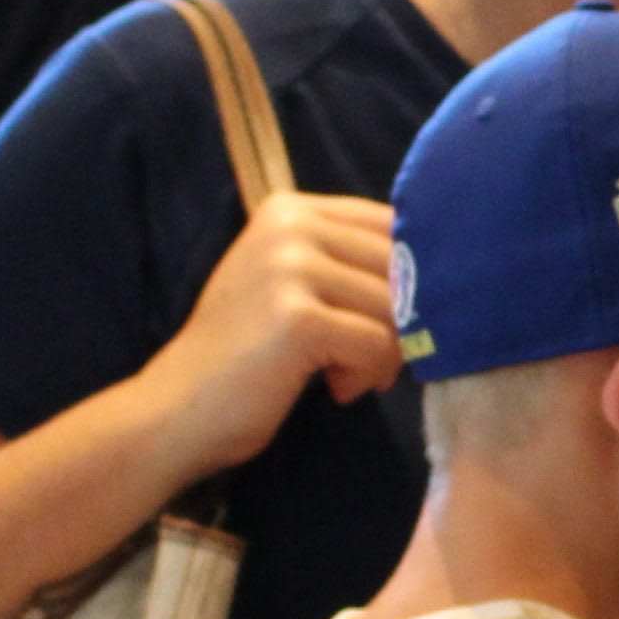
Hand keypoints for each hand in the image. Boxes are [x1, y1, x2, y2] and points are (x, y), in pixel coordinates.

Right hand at [141, 191, 407, 478]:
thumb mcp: (289, 285)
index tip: (384, 320)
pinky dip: (367, 374)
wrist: (178, 409)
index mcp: (290, 209)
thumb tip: (439, 268)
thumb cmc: (245, 356)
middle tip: (364, 359)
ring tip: (344, 375)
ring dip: (384, 354)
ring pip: (395, 307)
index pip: (392, 225)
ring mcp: (290, 268)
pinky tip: (336, 388)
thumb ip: (347, 262)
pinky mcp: (298, 317)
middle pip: (400, 266)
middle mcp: (289, 225)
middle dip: (399, 320)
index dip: (410, 278)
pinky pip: (377, 344)